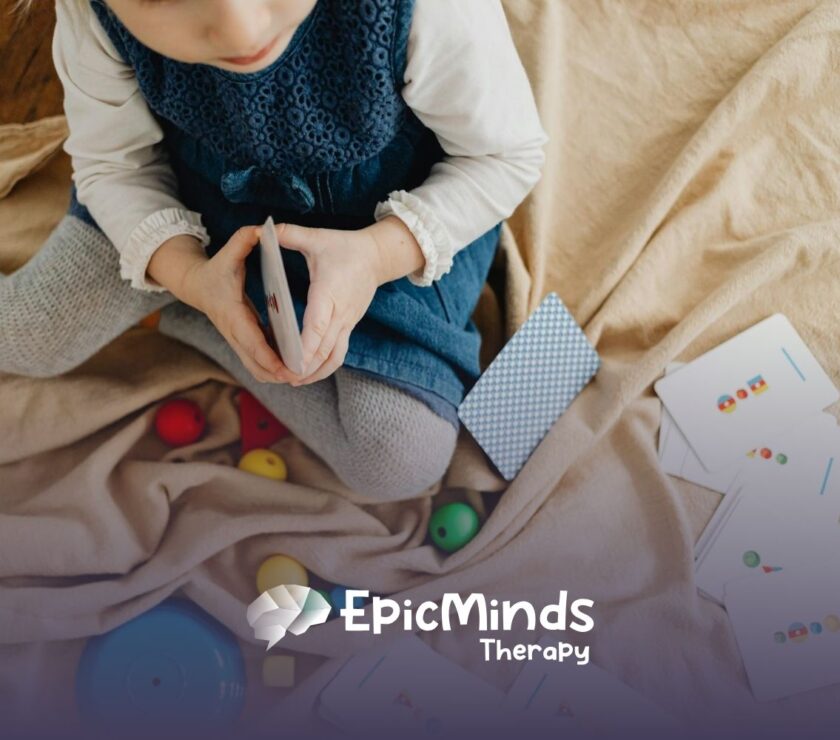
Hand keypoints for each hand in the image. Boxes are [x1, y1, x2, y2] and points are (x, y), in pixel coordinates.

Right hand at [178, 226, 299, 383]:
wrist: (196, 285)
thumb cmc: (216, 269)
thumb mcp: (229, 252)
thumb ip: (244, 239)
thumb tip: (261, 229)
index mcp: (232, 313)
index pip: (250, 340)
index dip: (267, 356)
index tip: (285, 367)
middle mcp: (233, 332)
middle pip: (255, 363)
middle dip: (276, 373)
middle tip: (301, 376)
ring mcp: (237, 340)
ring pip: (256, 368)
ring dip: (275, 375)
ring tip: (301, 375)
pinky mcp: (243, 343)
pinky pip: (258, 362)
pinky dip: (273, 368)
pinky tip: (294, 367)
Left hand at [273, 222, 385, 384]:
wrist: (378, 257)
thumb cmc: (346, 248)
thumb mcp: (318, 237)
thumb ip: (291, 235)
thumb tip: (265, 229)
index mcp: (330, 291)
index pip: (318, 324)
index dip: (306, 345)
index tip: (294, 361)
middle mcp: (341, 312)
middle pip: (325, 347)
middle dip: (306, 365)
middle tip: (285, 378)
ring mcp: (347, 322)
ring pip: (334, 355)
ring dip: (316, 371)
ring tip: (294, 381)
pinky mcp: (349, 326)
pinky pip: (338, 352)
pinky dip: (324, 366)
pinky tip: (308, 373)